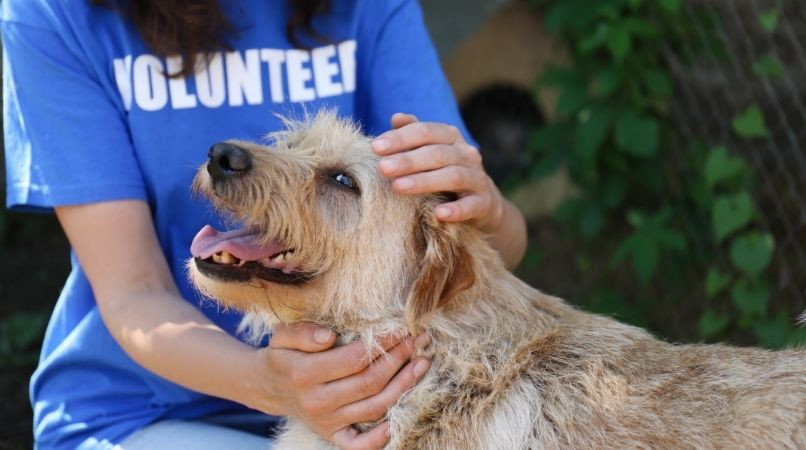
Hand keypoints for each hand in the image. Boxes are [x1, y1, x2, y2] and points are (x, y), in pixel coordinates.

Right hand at [245, 322, 429, 449]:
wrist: (269, 387)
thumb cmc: (284, 355)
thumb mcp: (283, 335)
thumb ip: (304, 332)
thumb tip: (328, 336)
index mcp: (304, 373)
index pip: (354, 359)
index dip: (382, 343)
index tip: (401, 328)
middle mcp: (317, 401)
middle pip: (369, 382)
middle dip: (399, 359)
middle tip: (419, 340)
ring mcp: (326, 422)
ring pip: (374, 407)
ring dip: (403, 386)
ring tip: (421, 364)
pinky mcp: (332, 435)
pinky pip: (359, 445)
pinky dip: (379, 438)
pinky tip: (398, 421)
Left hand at [372, 113, 504, 232]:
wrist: (483, 202)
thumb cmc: (446, 172)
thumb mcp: (431, 151)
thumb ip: (414, 135)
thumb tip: (396, 117)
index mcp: (451, 137)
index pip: (425, 132)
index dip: (400, 138)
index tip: (375, 147)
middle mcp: (466, 154)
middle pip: (436, 154)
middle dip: (408, 160)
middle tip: (383, 168)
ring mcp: (477, 178)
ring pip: (452, 176)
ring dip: (424, 181)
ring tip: (398, 187)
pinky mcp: (483, 203)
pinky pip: (470, 205)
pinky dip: (456, 209)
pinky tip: (438, 213)